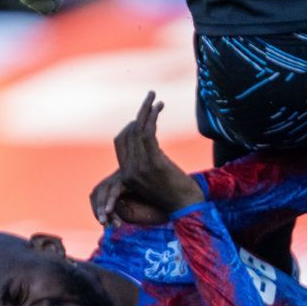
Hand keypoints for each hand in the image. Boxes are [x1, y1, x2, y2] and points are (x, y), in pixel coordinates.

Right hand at [98, 92, 202, 221]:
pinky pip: (148, 134)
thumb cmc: (175, 193)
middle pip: (128, 132)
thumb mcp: (155, 176)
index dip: (130, 124)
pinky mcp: (154, 164)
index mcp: (126, 174)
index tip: (145, 114)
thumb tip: (149, 138)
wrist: (186, 208)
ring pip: (138, 130)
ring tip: (156, 98)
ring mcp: (140, 168)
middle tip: (152, 97)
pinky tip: (159, 108)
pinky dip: (152, 117)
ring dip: (146, 110)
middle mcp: (129, 170)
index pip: (120, 140)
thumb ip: (147, 160)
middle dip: (139, 112)